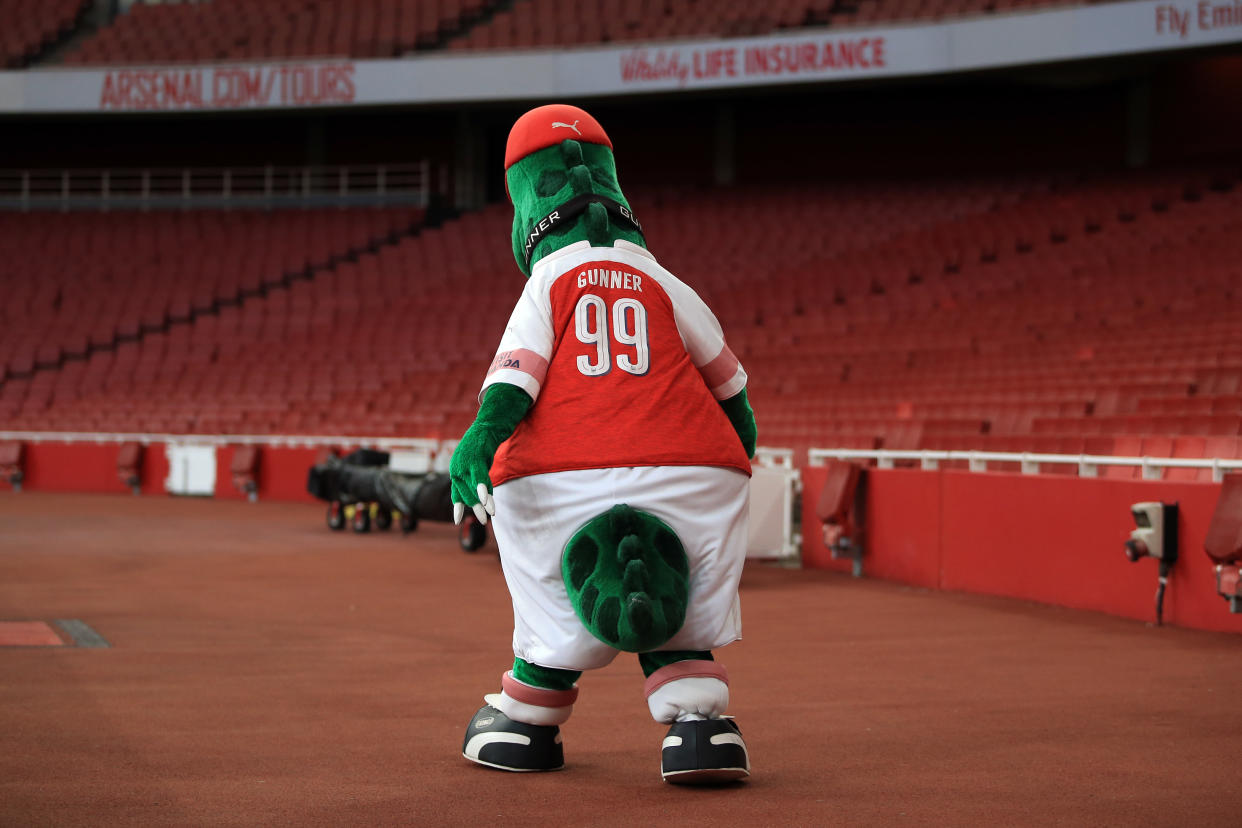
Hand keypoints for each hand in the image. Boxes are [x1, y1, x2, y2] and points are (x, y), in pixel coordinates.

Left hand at [447, 382, 533, 525]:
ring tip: (488, 514)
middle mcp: (456, 467)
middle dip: (475, 508)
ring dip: (481, 502)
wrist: (490, 424)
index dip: (457, 506)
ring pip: (472, 487)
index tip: (457, 521)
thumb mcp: (477, 463)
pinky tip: (486, 501)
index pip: (455, 492)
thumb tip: (481, 494)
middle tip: (482, 520)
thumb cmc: (484, 445)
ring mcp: (465, 463)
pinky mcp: (476, 458)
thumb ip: (474, 477)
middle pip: (465, 492)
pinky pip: (479, 477)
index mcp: (455, 469)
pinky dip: (483, 489)